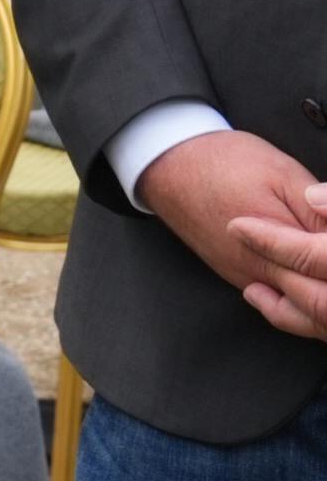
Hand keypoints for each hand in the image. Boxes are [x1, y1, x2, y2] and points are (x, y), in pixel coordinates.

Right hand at [149, 130, 326, 338]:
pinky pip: (284, 311)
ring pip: (305, 317)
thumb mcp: (283, 174)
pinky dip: (311, 311)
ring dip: (326, 310)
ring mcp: (250, 280)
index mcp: (276, 243)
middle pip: (320, 304)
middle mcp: (262, 272)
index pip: (326, 266)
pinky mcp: (242, 279)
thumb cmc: (226, 162)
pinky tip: (321, 297)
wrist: (169, 167)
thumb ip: (318, 209)